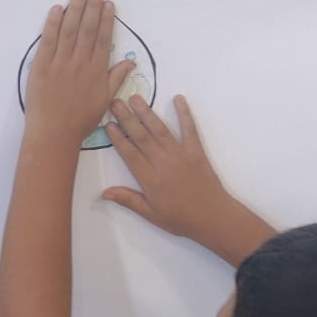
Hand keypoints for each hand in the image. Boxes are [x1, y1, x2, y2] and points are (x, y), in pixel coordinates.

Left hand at [23, 0, 133, 147]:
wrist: (54, 134)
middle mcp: (79, 63)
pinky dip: (52, 23)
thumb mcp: (104, 101)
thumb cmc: (80, 120)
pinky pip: (47, 40)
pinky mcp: (41, 66)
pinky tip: (56, 8)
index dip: (107, 19)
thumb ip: (116, 78)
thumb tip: (130, 63)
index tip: (109, 3)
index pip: (103, 39)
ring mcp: (59, 63)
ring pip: (69, 30)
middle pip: (87, 29)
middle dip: (93, 6)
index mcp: (96, 71)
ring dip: (75, 8)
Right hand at [104, 96, 275, 264]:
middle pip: (141, 137)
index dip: (118, 138)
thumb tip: (104, 193)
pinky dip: (184, 113)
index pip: (129, 154)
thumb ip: (128, 200)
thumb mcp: (151, 214)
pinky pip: (189, 129)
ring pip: (160, 130)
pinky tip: (179, 99)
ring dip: (147, 112)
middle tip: (115, 102)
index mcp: (150, 179)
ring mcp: (180, 154)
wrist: (213, 217)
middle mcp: (163, 162)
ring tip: (136, 98)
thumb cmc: (180, 218)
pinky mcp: (196, 151)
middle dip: (127, 118)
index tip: (108, 124)